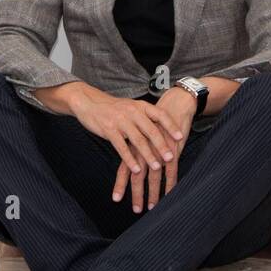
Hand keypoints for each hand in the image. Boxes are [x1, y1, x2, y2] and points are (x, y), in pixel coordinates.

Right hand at [69, 84, 186, 215]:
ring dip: (148, 155)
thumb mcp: (132, 107)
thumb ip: (146, 117)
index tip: (180, 137)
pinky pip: (121, 146)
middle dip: (162, 145)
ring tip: (156, 167)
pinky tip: (136, 169)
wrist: (89, 101)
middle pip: (150, 130)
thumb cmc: (114, 108)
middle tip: (171, 158)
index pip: (160, 114)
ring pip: (137, 140)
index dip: (170, 126)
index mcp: (140, 106)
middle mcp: (132, 111)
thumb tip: (164, 129)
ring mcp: (120, 120)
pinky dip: (130, 159)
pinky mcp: (109, 129)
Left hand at [111, 88, 196, 212]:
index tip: (116, 199)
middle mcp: (144, 149)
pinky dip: (170, 184)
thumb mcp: (143, 135)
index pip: (124, 168)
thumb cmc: (157, 122)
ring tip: (151, 207)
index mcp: (134, 146)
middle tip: (136, 211)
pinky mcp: (173, 149)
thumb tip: (131, 166)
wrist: (174, 105)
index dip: (120, 184)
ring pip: (154, 176)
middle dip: (137, 194)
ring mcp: (158, 150)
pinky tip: (170, 194)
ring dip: (153, 193)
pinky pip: (171, 170)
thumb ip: (136, 150)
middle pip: (137, 175)